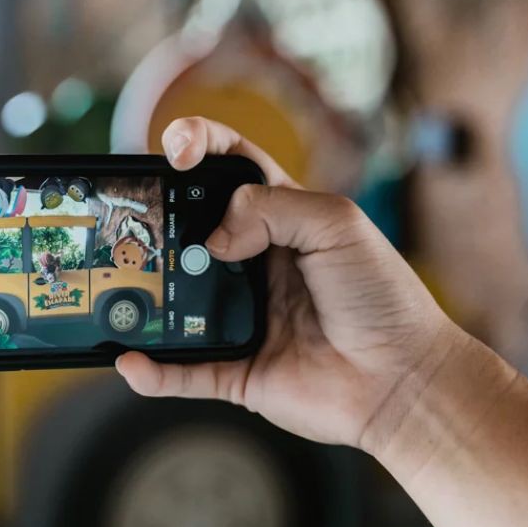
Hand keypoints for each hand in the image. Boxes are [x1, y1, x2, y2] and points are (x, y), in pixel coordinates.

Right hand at [117, 117, 465, 449]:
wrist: (404, 380)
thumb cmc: (382, 297)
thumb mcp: (337, 224)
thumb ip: (271, 207)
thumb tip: (212, 238)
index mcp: (281, 219)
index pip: (229, 167)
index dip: (198, 146)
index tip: (176, 150)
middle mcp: (252, 265)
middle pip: (189, 231)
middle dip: (159, 220)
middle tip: (138, 221)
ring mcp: (240, 318)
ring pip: (176, 302)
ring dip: (146, 294)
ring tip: (123, 286)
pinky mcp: (236, 370)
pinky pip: (183, 372)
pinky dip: (153, 371)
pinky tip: (129, 361)